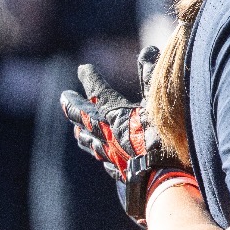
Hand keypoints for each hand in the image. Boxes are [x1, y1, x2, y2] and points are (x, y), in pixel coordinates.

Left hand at [59, 46, 191, 223]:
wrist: (165, 180)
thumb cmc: (164, 138)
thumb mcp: (160, 101)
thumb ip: (152, 75)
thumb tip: (148, 50)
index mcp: (112, 113)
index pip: (96, 90)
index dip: (89, 78)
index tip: (83, 68)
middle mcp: (105, 133)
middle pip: (81, 116)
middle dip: (73, 105)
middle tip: (64, 97)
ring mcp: (109, 154)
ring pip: (88, 140)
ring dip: (81, 131)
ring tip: (76, 129)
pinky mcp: (120, 172)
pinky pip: (102, 159)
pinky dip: (98, 151)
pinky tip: (100, 154)